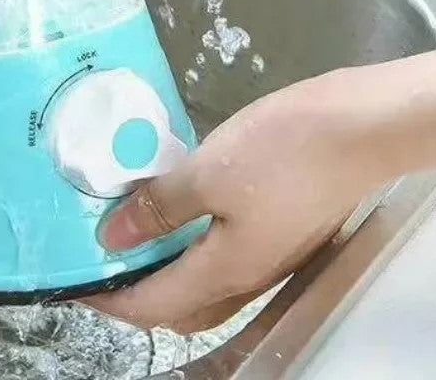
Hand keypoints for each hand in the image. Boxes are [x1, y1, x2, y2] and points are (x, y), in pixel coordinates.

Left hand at [87, 71, 384, 333]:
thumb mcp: (209, 171)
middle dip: (138, 294)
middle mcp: (249, 278)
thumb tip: (113, 238)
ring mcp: (272, 256)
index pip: (153, 305)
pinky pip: (227, 258)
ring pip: (206, 286)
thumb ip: (160, 207)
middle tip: (104, 260)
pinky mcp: (285, 230)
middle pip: (181, 308)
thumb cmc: (283, 150)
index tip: (74, 282)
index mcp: (226, 271)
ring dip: (168, 272)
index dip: (109, 300)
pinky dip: (195, 249)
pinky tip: (185, 210)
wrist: (361, 128)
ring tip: (136, 234)